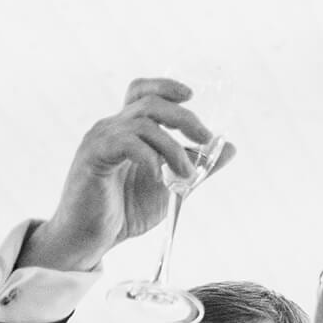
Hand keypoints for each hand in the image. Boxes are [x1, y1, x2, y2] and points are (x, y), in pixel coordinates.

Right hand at [24, 77, 235, 271]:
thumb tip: (230, 148)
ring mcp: (100, 140)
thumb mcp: (172, 186)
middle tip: (204, 138)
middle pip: (150, 102)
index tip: (191, 95)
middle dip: (184, 117)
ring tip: (186, 175)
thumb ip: (198, 167)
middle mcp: (112, 127)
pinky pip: (126, 143)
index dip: (165, 86)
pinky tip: (159, 178)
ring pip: (143, 124)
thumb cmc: (126, 209)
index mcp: (128, 129)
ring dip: (173, 149)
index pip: (141, 91)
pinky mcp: (93, 157)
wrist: (91, 236)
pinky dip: (150, 158)